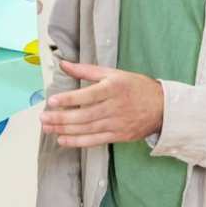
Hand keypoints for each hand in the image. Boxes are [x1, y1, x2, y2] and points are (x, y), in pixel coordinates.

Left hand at [39, 61, 163, 147]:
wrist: (162, 108)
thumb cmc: (136, 87)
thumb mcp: (113, 73)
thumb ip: (87, 70)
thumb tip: (64, 64)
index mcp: (113, 88)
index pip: (87, 95)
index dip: (68, 99)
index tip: (51, 101)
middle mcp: (114, 107)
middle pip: (84, 115)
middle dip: (61, 118)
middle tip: (43, 118)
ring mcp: (116, 123)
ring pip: (87, 129)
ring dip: (65, 130)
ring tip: (48, 128)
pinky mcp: (118, 136)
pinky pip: (95, 141)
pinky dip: (78, 142)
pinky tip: (63, 140)